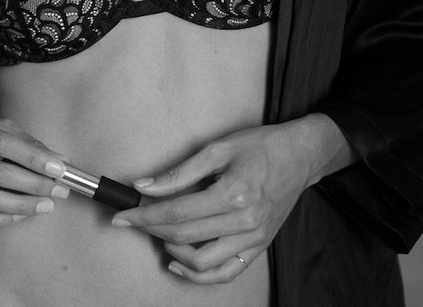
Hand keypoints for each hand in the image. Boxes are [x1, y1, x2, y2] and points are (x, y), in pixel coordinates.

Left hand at [109, 121, 321, 283]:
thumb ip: (178, 173)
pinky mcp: (259, 247)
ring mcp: (254, 238)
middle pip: (184, 237)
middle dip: (150, 230)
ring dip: (173, 252)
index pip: (175, 213)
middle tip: (133, 220)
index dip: (143, 216)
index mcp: (232, 194)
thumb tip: (144, 185)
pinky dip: (200, 275)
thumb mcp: (216, 149)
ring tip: (158, 234)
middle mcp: (245, 221)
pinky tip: (180, 263)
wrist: (301, 156)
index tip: (122, 216)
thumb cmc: (260, 147)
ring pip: (203, 262)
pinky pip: (226, 272)